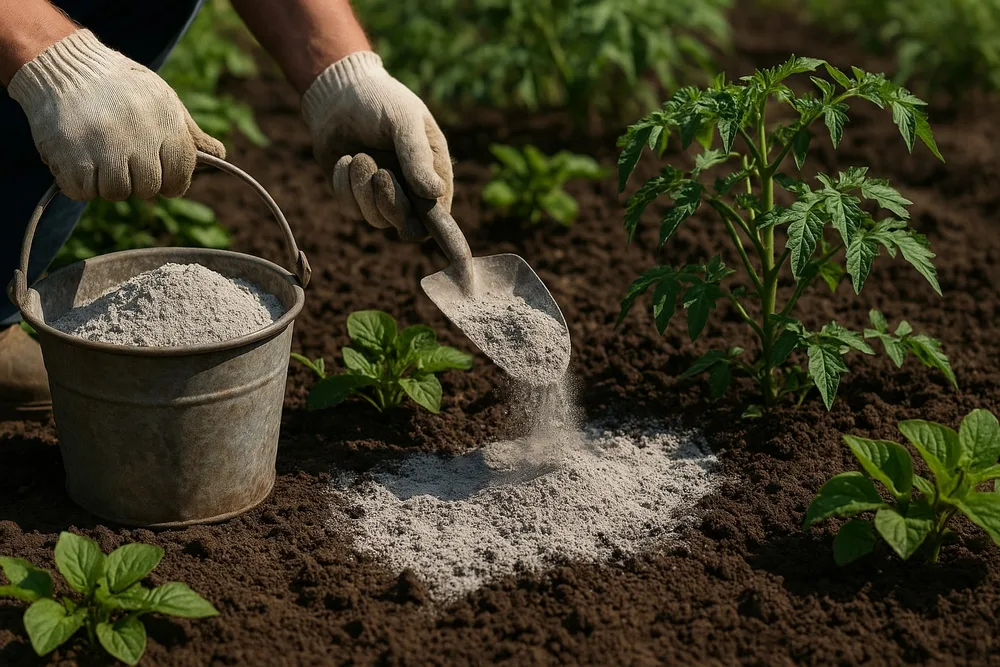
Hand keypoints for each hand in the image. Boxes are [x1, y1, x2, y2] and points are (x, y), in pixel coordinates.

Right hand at [7, 29, 224, 200]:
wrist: (64, 65)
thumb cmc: (122, 86)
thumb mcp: (163, 99)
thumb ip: (189, 132)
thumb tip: (220, 156)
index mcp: (166, 123)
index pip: (180, 174)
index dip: (172, 183)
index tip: (162, 178)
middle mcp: (139, 136)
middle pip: (149, 189)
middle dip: (139, 182)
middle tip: (125, 162)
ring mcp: (105, 146)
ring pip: (117, 193)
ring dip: (109, 184)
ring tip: (101, 159)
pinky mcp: (72, 155)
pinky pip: (83, 192)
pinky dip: (81, 185)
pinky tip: (80, 162)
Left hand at [303, 51, 451, 240]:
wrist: (338, 94)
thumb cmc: (380, 101)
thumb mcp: (404, 120)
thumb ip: (418, 155)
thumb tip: (434, 192)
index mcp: (433, 173)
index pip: (439, 214)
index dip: (431, 223)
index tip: (413, 211)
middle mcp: (410, 190)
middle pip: (407, 225)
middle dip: (391, 201)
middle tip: (381, 173)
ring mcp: (381, 195)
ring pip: (376, 218)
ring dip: (363, 188)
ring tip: (359, 156)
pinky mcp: (354, 195)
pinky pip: (351, 208)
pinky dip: (345, 185)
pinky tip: (345, 160)